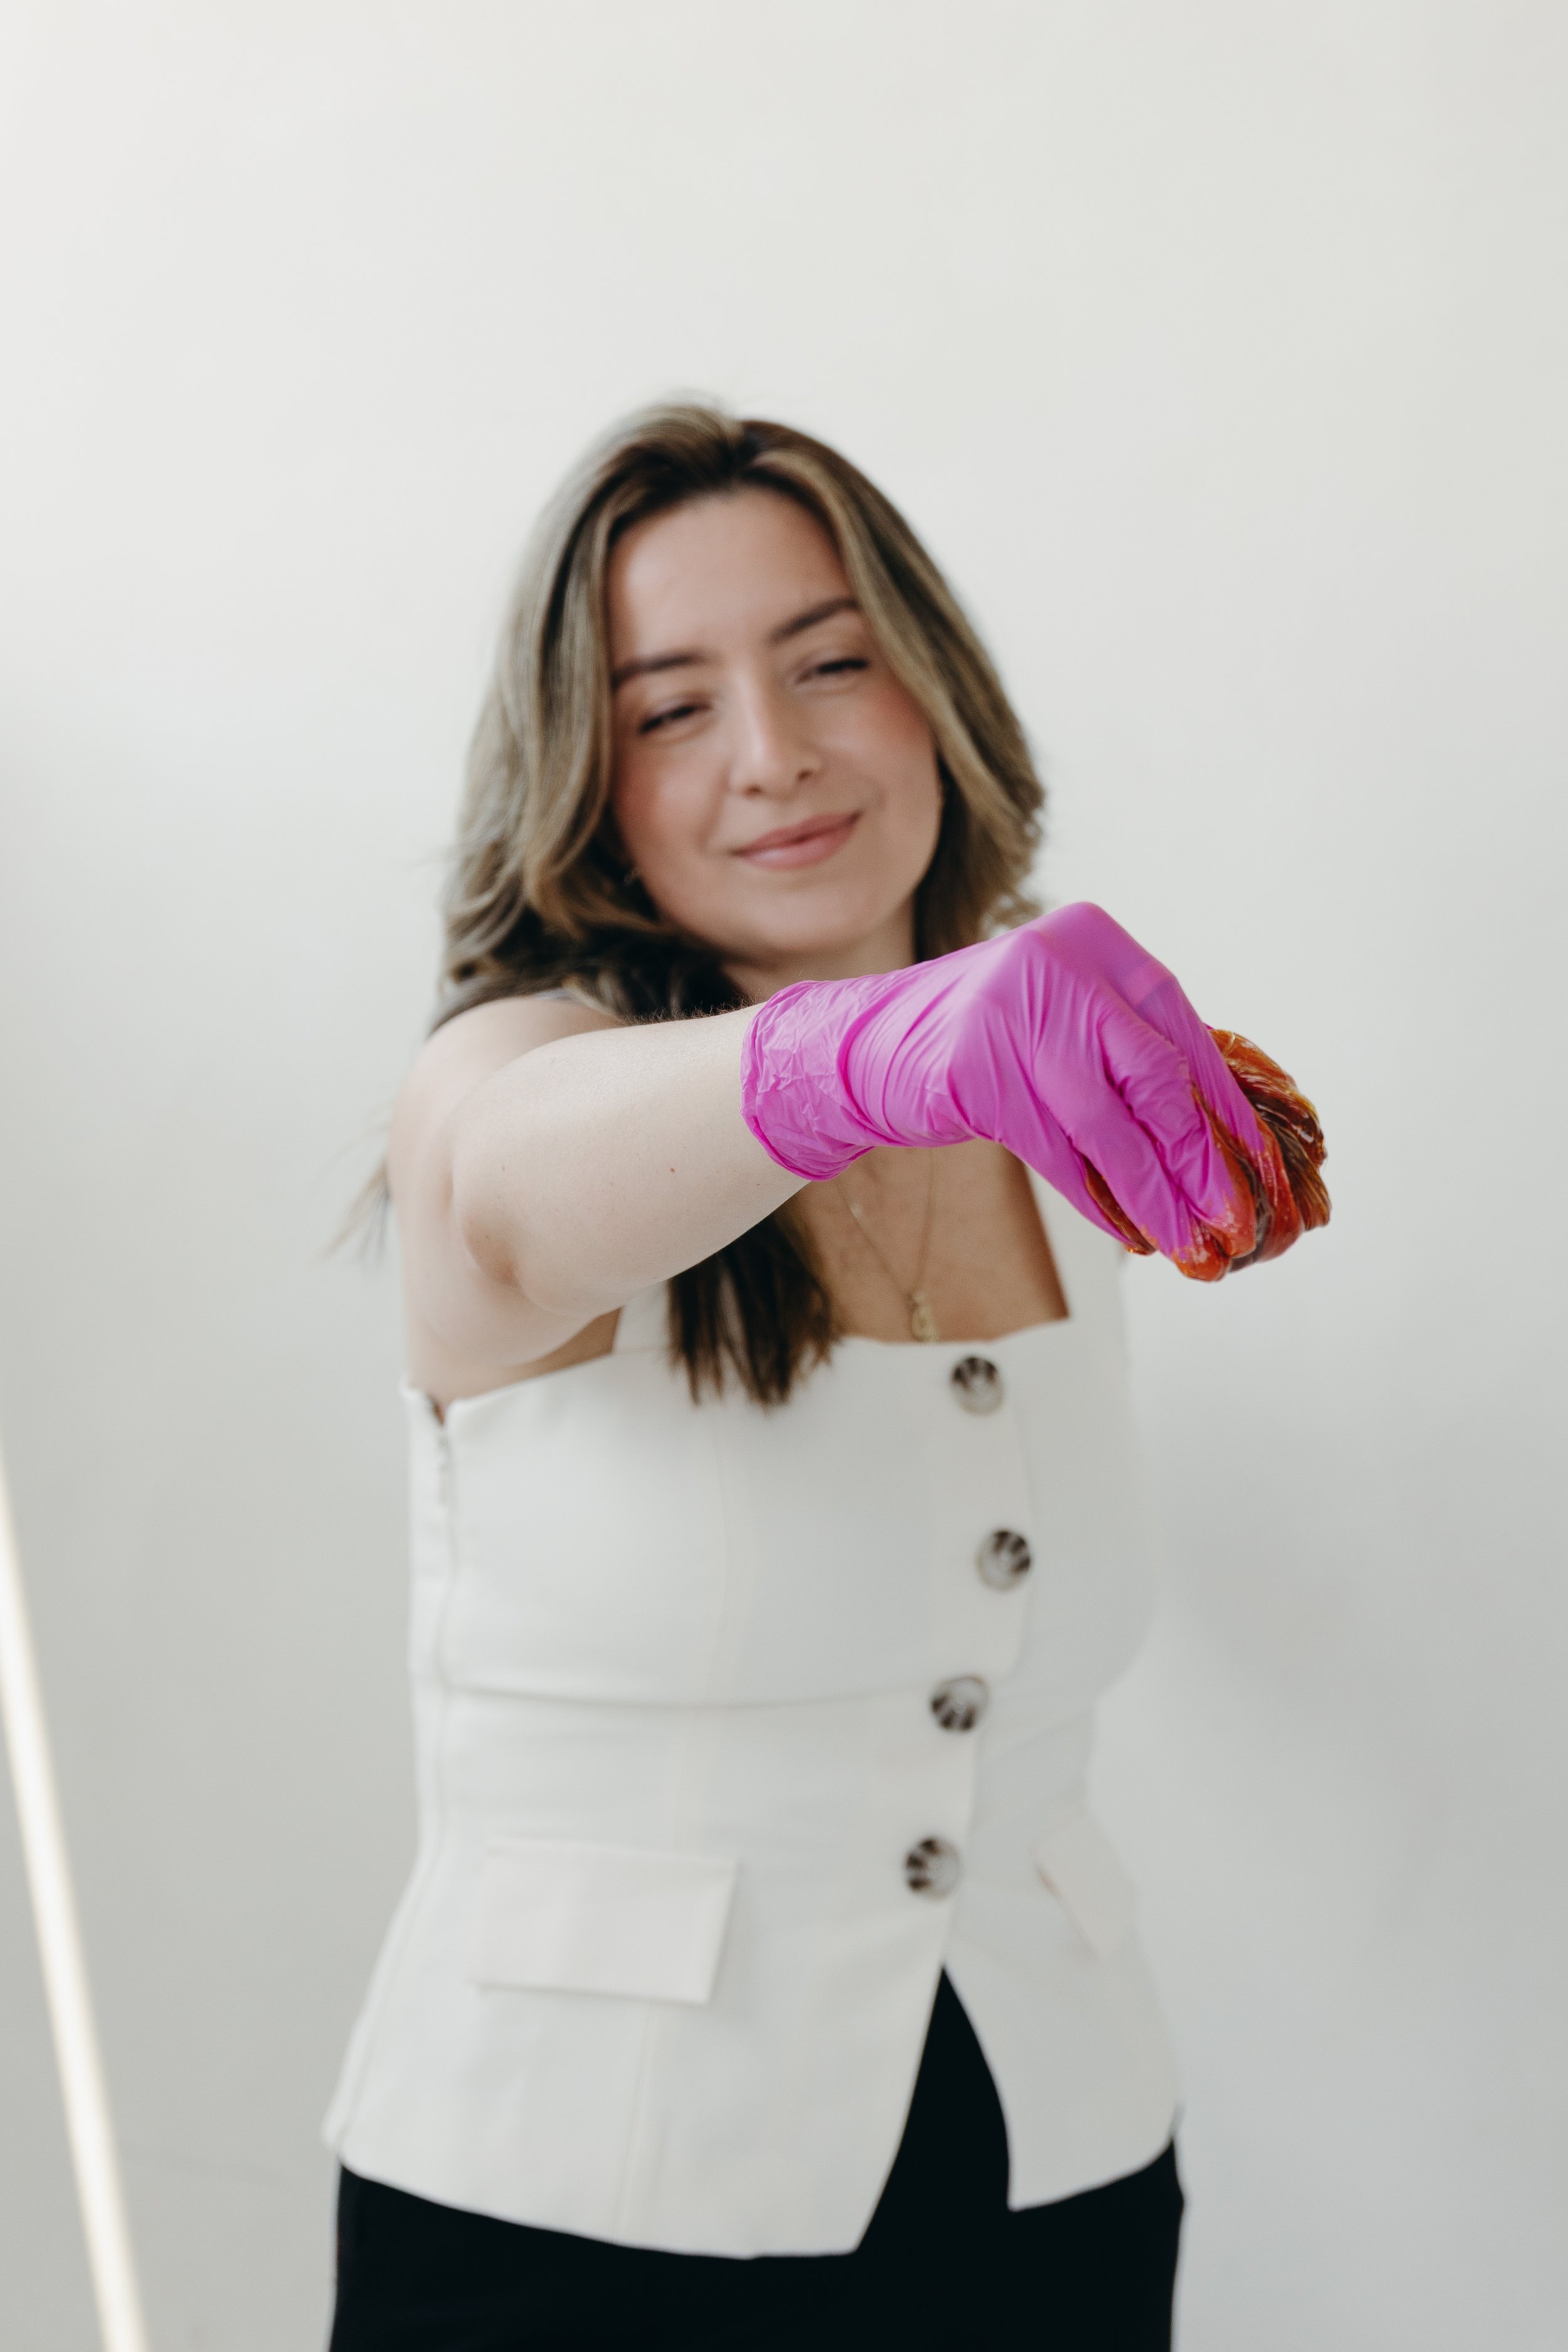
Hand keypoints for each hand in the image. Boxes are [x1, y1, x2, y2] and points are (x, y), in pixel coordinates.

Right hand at [740, 903, 1308, 1275]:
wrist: (873, 1046)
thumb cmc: (992, 1042)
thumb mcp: (1069, 1023)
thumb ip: (1136, 1055)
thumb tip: (1233, 1139)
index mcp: (1098, 941)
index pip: (1186, 1036)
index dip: (1229, 1112)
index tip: (1268, 1172)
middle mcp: (1059, 963)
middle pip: (1156, 1077)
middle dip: (1204, 1160)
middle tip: (1242, 1221)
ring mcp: (1010, 1012)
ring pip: (1108, 1123)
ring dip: (1156, 1194)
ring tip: (1191, 1242)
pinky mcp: (972, 1069)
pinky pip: (1054, 1149)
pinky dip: (1097, 1196)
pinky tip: (1130, 1232)